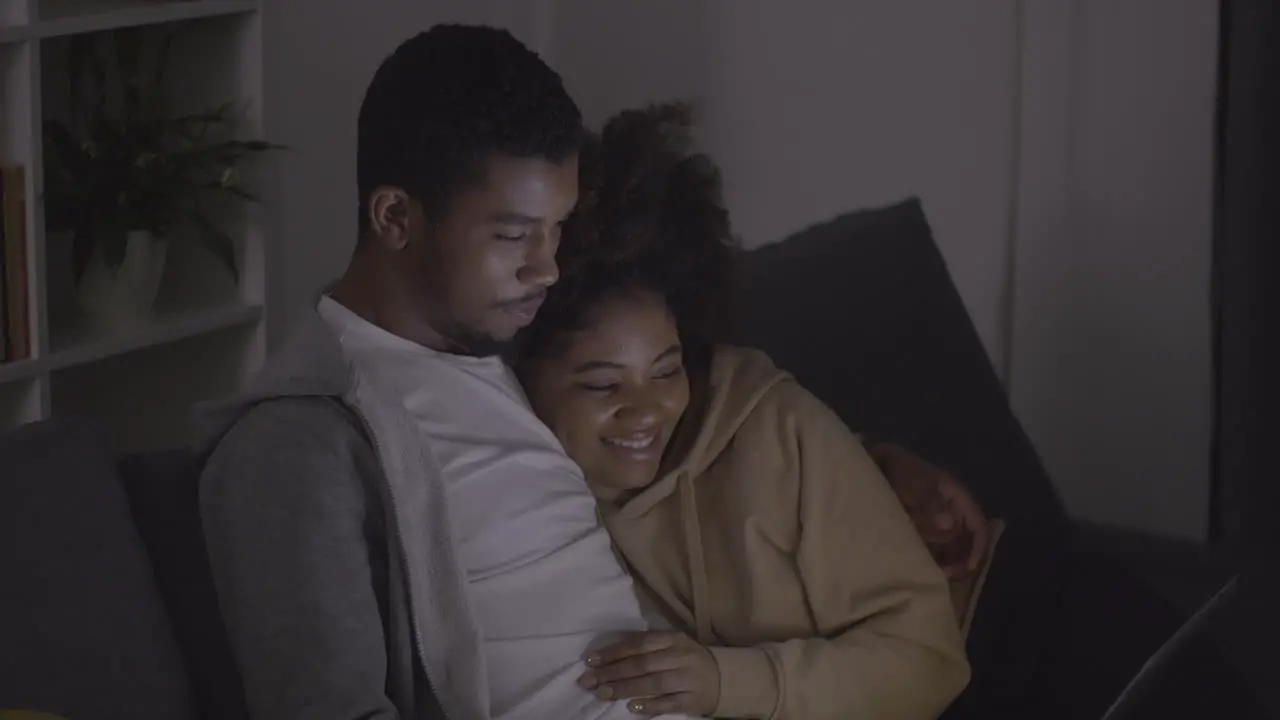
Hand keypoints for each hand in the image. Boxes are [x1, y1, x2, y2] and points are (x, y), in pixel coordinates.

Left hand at [578, 631, 719, 715]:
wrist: (723, 677)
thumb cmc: (687, 659)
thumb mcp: (671, 645)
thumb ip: (645, 646)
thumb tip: (607, 656)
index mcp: (672, 639)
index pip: (638, 644)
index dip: (613, 652)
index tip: (590, 660)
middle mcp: (680, 657)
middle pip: (642, 664)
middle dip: (612, 673)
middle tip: (588, 681)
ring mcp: (687, 679)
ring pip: (652, 684)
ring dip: (625, 689)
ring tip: (602, 693)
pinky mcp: (692, 700)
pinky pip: (668, 704)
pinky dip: (649, 706)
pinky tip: (631, 707)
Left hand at [868, 442, 989, 579]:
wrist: (877, 465)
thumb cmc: (900, 470)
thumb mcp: (916, 482)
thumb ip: (931, 501)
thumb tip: (948, 524)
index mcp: (959, 498)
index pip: (978, 525)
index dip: (978, 546)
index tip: (969, 566)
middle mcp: (953, 512)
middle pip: (967, 542)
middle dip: (961, 560)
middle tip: (948, 576)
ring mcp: (938, 523)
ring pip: (952, 549)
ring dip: (948, 563)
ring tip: (936, 576)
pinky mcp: (924, 531)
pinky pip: (935, 549)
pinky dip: (934, 560)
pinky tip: (925, 570)